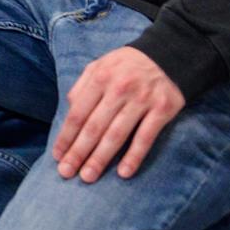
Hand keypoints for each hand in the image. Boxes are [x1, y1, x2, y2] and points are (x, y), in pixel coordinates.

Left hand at [52, 46, 184, 181]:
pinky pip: (146, 137)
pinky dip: (134, 156)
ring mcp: (141, 100)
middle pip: (94, 127)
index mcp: (99, 78)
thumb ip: (83, 86)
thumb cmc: (128, 65)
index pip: (77, 113)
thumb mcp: (100, 65)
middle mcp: (118, 89)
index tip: (57, 155)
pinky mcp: (163, 109)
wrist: (171, 53)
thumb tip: (68, 109)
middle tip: (66, 172)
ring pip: (116, 135)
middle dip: (78, 152)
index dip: (66, 136)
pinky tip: (123, 173)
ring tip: (88, 176)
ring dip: (100, 158)